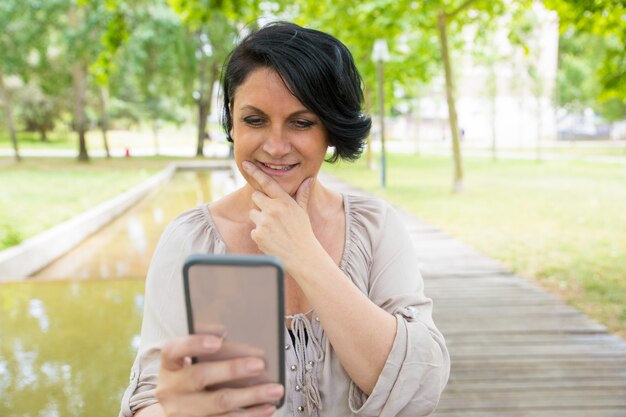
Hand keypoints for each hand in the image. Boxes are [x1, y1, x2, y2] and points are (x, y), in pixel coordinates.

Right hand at [155, 334, 283, 416]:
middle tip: (259, 364)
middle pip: (201, 376)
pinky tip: (267, 407)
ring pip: (219, 403)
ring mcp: (183, 411)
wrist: (178, 410)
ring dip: (251, 396)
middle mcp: (171, 389)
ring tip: (275, 389)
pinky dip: (251, 414)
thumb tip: (226, 332)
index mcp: (169, 365)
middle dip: (232, 369)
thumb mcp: (191, 360)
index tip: (218, 340)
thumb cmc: (191, 375)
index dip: (194, 343)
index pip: (174, 349)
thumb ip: (207, 345)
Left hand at [242, 161, 319, 271]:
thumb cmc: (303, 232)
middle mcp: (273, 209)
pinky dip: (260, 235)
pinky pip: (253, 230)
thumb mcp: (303, 212)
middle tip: (272, 214)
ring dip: (259, 219)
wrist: (302, 256)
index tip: (245, 164)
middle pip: (255, 197)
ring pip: (253, 214)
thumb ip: (302, 194)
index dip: (255, 172)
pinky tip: (271, 240)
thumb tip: (308, 179)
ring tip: (274, 229)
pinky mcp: (258, 235)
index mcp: (284, 201)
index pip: (267, 182)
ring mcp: (264, 222)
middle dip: (260, 203)